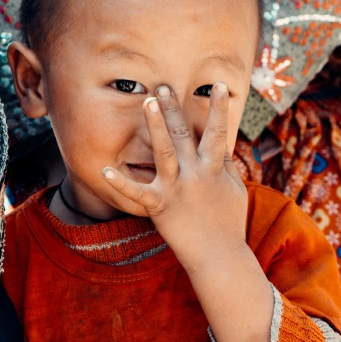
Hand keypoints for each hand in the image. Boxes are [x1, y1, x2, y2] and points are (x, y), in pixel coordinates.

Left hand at [101, 82, 247, 270]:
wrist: (218, 256)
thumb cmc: (229, 223)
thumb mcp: (235, 189)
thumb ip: (226, 164)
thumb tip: (223, 142)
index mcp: (214, 169)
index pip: (218, 131)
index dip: (220, 107)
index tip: (219, 85)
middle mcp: (195, 174)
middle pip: (183, 135)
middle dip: (174, 109)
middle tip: (163, 86)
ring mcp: (175, 189)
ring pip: (163, 152)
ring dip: (156, 126)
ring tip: (148, 101)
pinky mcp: (159, 206)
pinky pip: (137, 193)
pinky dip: (121, 183)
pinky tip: (106, 170)